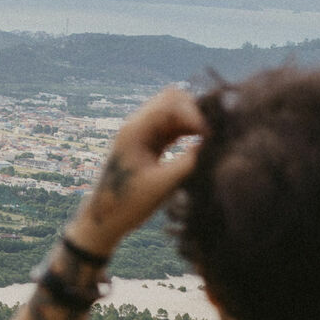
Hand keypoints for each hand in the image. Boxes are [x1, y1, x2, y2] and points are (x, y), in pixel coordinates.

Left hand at [66, 88, 204, 256]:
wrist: (104, 220)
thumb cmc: (128, 206)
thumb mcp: (162, 186)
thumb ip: (188, 163)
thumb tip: (215, 145)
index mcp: (135, 130)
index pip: (171, 104)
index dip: (195, 115)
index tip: (212, 135)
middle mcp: (137, 125)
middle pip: (173, 99)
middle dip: (196, 112)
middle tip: (214, 134)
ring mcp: (143, 133)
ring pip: (174, 112)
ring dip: (194, 121)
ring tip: (211, 140)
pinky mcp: (149, 143)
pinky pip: (172, 127)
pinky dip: (189, 131)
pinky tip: (203, 144)